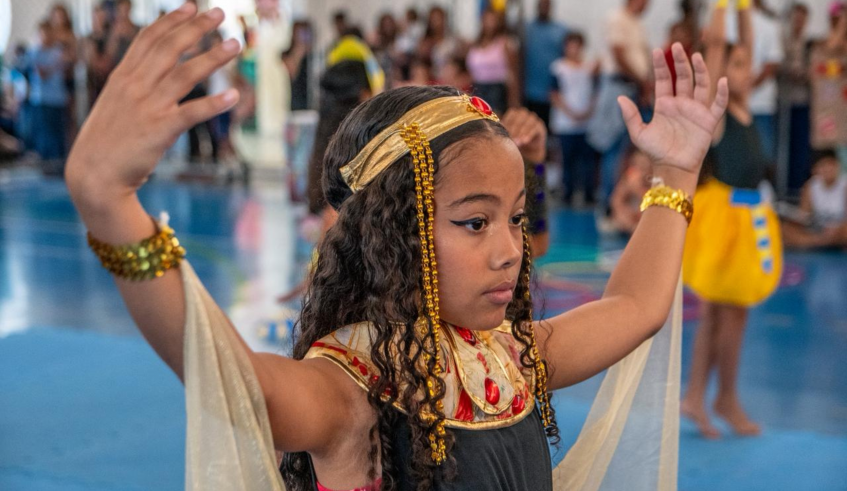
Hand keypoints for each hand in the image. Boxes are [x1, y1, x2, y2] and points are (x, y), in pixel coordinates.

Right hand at [66, 4, 239, 201]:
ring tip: (235, 43)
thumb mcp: (114, 104)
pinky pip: (191, 113)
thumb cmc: (105, 142)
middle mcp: (135, 86)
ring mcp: (148, 107)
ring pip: (185, 74)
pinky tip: (234, 95)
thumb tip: (150, 72)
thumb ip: (132, 86)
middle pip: (170, 48)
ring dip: (213, 57)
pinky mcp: (160, 130)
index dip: (171, 20)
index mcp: (123, 78)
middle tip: (220, 13)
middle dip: (196, 28)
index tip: (191, 6)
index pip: (149, 39)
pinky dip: (214, 104)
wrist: (93, 175)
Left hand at [501, 107, 546, 162]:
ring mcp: (533, 118)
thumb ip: (501, 130)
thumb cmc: (514, 140)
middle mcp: (524, 113)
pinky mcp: (540, 125)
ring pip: (528, 122)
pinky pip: (535, 128)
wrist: (528, 148)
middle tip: (511, 139)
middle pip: (519, 118)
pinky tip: (524, 141)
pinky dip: (529, 134)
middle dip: (514, 129)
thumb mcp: (507, 135)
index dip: (508, 124)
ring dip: (522, 132)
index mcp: (514, 113)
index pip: (511, 115)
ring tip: (517, 142)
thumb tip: (490, 129)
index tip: (504, 133)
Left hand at [618, 43, 727, 192]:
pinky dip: (721, 93)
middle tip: (676, 45)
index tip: (656, 50)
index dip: (661, 66)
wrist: (672, 168)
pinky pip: (717, 104)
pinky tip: (721, 80)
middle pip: (683, 77)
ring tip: (695, 55)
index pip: (664, 80)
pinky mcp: (708, 121)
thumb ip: (630, 116)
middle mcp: (682, 104)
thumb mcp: (639, 133)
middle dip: (680, 61)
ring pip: (701, 85)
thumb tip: (620, 98)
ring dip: (700, 70)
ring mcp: (696, 111)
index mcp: (665, 104)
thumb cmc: (656, 152)